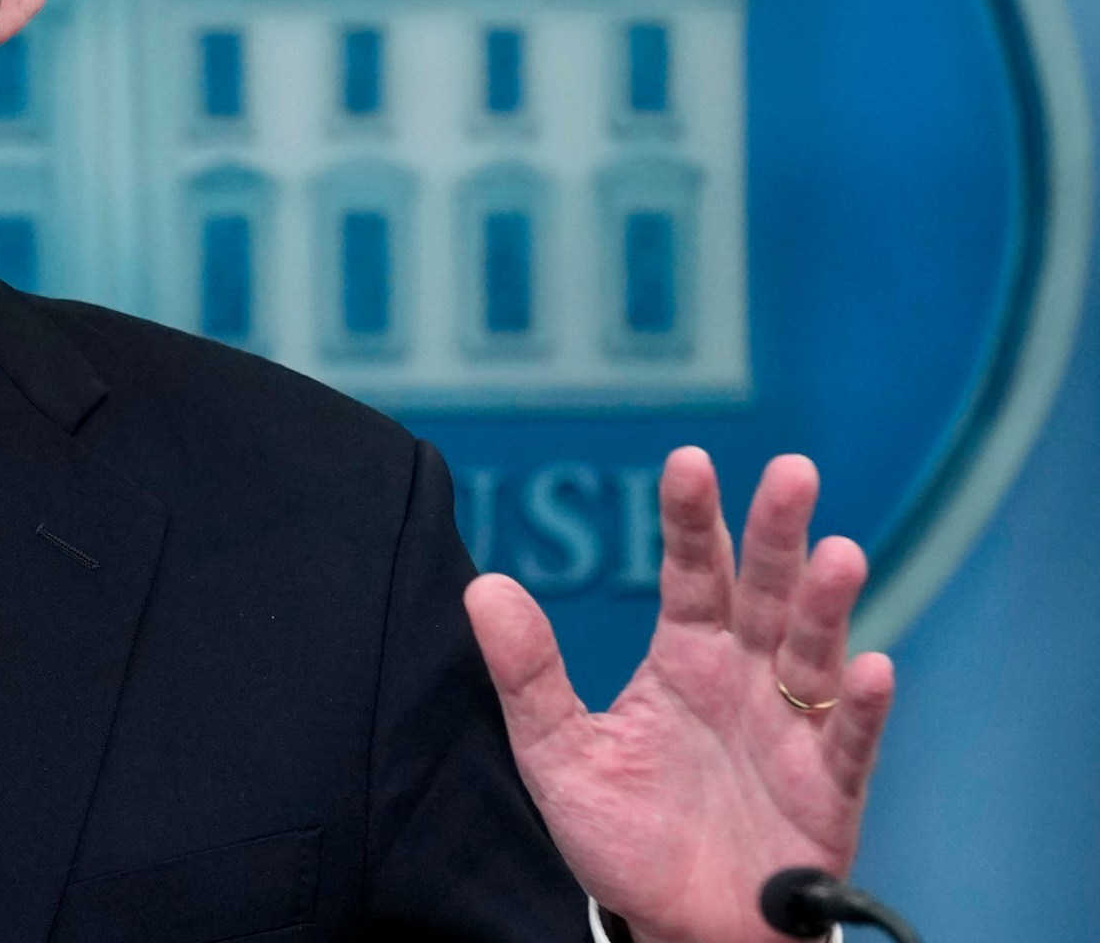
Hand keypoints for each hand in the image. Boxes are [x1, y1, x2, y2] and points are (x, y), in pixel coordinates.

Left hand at [463, 448, 894, 942]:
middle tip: (793, 471)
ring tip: (839, 554)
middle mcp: (746, 678)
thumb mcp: (558, 753)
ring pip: (814, 653)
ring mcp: (792, 730)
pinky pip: (851, 744)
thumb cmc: (625, 836)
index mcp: (685, 658)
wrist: (679, 927)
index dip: (692, 518)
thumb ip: (527, 673)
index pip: (691, 572)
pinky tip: (874, 670)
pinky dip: (865, 709)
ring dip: (827, 606)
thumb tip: (482, 587)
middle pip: (764, 592)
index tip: (688, 459)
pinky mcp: (828, 791)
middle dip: (778, 533)